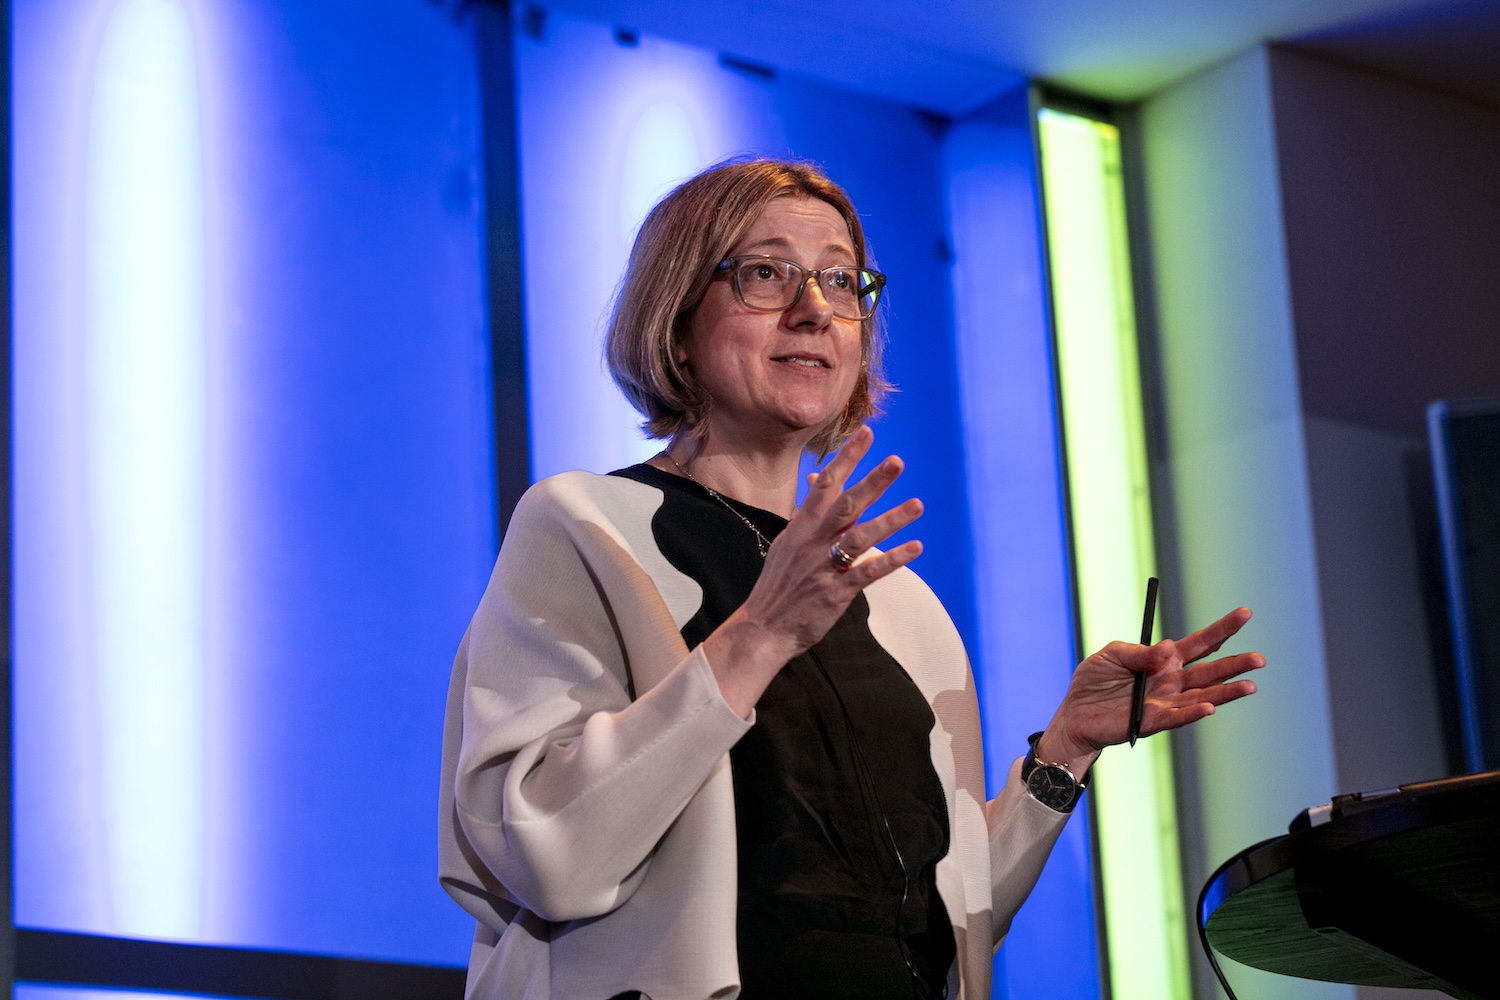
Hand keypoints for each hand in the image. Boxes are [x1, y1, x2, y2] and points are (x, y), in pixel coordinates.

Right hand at [702, 425, 923, 716]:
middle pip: (846, 504)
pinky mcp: (836, 591)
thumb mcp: (786, 544)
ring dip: (891, 519)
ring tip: (917, 505)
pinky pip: (868, 572)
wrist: (763, 627)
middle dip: (872, 481)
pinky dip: (892, 559)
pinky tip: (915, 547)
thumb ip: (806, 515)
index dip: (846, 458)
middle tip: (897, 461)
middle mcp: (813, 541)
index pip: (825, 484)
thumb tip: (814, 485)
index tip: (866, 434)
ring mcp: (825, 566)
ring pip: (861, 536)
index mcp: (801, 527)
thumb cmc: (778, 586)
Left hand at [1036, 608, 1263, 772]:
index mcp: (1164, 660)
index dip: (1222, 629)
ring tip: (1250, 685)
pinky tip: (1210, 707)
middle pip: (1210, 671)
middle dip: (1235, 664)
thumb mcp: (1110, 654)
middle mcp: (1171, 682)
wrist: (1075, 712)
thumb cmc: (1093, 680)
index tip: (1245, 613)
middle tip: (1260, 658)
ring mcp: (1165, 703)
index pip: (1200, 642)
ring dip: (1226, 692)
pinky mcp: (1152, 722)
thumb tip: (1167, 650)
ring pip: (1203, 696)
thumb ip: (1137, 652)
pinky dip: (1194, 712)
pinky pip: (1177, 717)